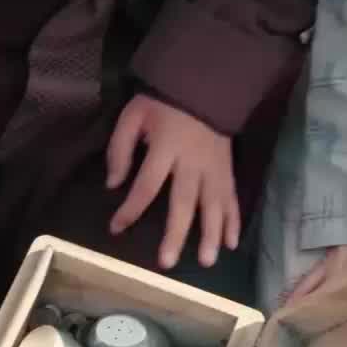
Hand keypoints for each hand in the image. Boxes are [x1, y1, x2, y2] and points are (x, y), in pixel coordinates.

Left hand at [107, 96, 240, 271]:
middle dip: (176, 234)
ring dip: (211, 234)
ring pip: (213, 204)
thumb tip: (112, 183)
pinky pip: (232, 197)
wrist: (205, 84)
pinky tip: (231, 244)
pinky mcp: (227, 168)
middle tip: (167, 262)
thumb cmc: (163, 102)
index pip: (146, 185)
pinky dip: (234, 221)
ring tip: (207, 261)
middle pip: (184, 202)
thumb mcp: (133, 116)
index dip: (130, 209)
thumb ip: (120, 149)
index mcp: (166, 147)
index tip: (116, 228)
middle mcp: (192, 161)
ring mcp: (213, 166)